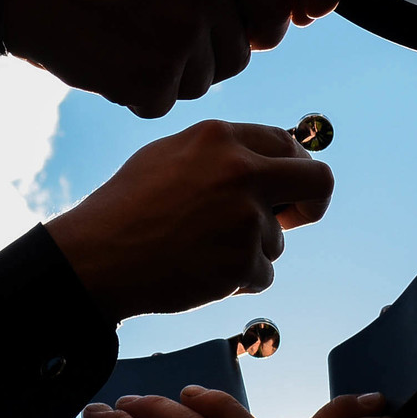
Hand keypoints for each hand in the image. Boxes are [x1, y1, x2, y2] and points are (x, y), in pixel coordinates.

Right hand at [5, 0, 293, 117]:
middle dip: (204, 59)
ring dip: (169, 77)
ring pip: (201, 84)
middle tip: (157, 38)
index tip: (232, 37)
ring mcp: (181, 36)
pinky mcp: (153, 75)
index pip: (276, 13)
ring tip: (128, 42)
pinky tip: (111, 61)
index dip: (257, 33)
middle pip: (237, 58)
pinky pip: (163, 103)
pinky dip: (138, 93)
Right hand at [47, 120, 331, 322]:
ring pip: (277, 239)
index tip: (289, 186)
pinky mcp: (243, 260)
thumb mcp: (169, 155)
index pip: (286, 144)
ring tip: (199, 250)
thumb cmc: (127, 206)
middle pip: (319, 181)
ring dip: (250, 251)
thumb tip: (270, 162)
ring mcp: (245, 217)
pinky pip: (261, 274)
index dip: (293, 167)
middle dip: (314, 202)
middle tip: (298, 217)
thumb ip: (222, 153)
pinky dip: (237, 280)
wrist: (98, 256)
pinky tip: (200, 272)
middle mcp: (242, 171)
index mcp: (221, 137)